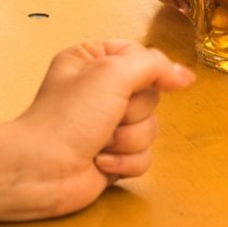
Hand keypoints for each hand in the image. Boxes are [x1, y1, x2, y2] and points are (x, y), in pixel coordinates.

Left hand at [11, 40, 193, 215]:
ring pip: (150, 129)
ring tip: (99, 143)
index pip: (141, 57)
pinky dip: (124, 162)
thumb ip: (153, 66)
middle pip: (151, 96)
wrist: (42, 169)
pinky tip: (98, 162)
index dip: (147, 72)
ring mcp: (107, 126)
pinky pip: (144, 157)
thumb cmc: (68, 116)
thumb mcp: (112, 73)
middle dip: (133, 112)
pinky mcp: (113, 157)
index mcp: (93, 60)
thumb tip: (185, 76)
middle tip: (108, 117)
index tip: (140, 84)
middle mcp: (101, 91)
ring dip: (128, 139)